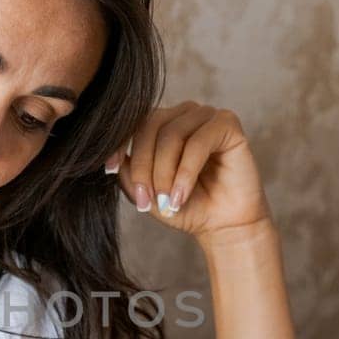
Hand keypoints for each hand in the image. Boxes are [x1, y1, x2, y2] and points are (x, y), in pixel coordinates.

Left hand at [106, 100, 271, 244]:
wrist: (224, 226)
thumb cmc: (187, 206)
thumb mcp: (149, 193)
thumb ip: (130, 173)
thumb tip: (115, 160)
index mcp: (162, 123)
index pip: (134, 122)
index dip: (120, 144)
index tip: (110, 169)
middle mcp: (184, 113)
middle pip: (151, 126)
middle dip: (144, 166)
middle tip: (145, 200)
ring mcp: (207, 115)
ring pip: (172, 135)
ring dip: (165, 172)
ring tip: (167, 202)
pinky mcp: (228, 124)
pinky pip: (198, 142)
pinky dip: (185, 171)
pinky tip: (181, 195)